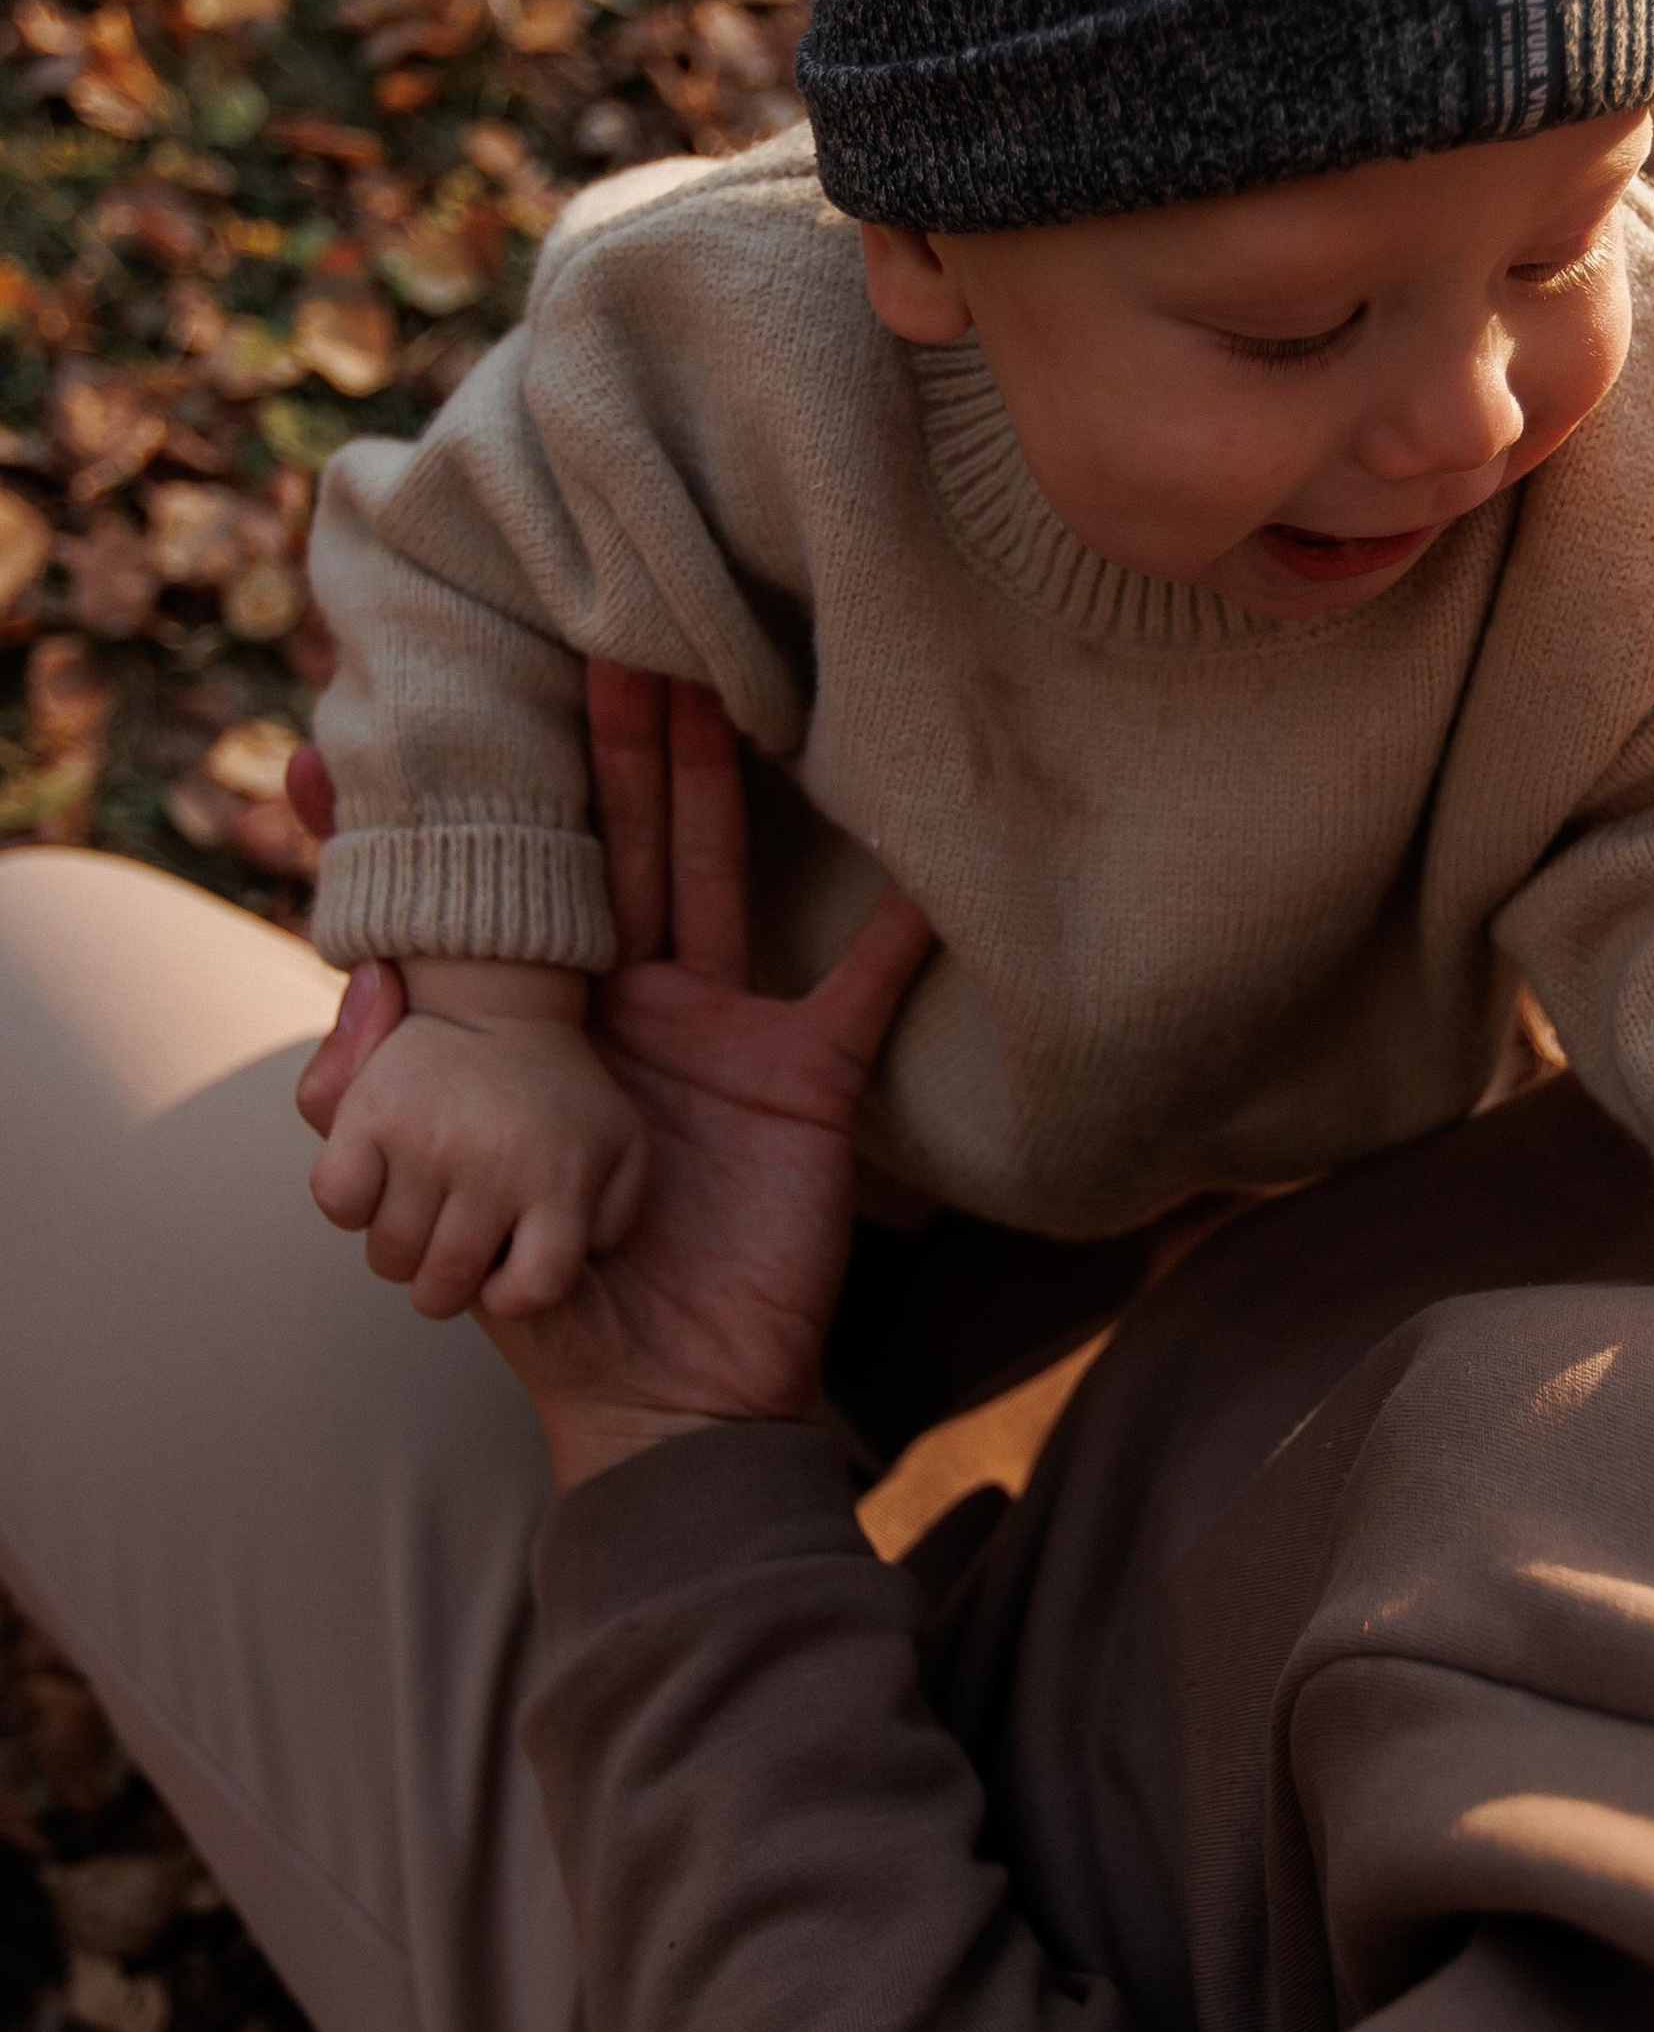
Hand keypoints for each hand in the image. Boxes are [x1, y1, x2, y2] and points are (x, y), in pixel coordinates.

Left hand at [295, 664, 936, 1487]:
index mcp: (541, 1030)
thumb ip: (385, 1103)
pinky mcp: (807, 1075)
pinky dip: (901, 926)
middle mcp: (629, 1006)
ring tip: (707, 676)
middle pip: (615, 849)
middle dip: (601, 745)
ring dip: (715, 780)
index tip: (394, 715)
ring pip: (717, 874)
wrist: (670, 1400)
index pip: (493, 899)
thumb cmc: (554, 1314)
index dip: (449, 818)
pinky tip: (926, 856)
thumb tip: (349, 982)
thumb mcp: (442, 1209)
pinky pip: (864, 984)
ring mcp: (722, 1029)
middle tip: (593, 631)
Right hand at [305, 979, 646, 1321]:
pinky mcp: (369, 1112)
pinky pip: (339, 1203)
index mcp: (560, 1177)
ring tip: (429, 1199)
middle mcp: (493, 1161)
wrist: (502, 1002)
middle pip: (444, 1288)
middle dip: (447, 1279)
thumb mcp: (621, 1150)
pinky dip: (352, 1202)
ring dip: (401, 1246)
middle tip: (462, 1228)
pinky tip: (385, 1174)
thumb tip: (570, 1253)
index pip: (534, 1290)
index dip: (514, 1293)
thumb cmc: (562, 1100)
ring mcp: (427, 1138)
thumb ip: (614, 1222)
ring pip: (389, 1257)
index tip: (510, 1262)